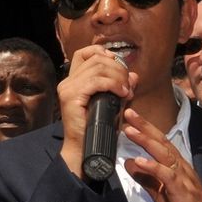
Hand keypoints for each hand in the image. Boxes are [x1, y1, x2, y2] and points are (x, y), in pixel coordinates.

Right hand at [57, 45, 136, 177]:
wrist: (85, 148)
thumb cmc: (97, 128)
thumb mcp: (114, 102)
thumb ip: (122, 88)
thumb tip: (133, 75)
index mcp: (73, 81)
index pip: (85, 53)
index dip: (103, 53)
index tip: (118, 66)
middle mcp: (67, 81)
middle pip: (96, 58)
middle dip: (118, 68)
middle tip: (127, 84)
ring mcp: (67, 88)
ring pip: (98, 67)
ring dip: (118, 77)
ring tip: (126, 91)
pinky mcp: (71, 97)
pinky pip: (97, 81)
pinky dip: (113, 85)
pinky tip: (122, 94)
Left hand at [122, 108, 201, 201]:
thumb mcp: (161, 195)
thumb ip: (147, 179)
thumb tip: (130, 163)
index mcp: (176, 168)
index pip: (159, 143)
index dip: (145, 129)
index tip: (130, 117)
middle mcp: (182, 169)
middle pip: (161, 143)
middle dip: (145, 127)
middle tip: (129, 112)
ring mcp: (184, 179)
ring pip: (164, 155)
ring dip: (146, 141)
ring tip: (130, 130)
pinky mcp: (184, 193)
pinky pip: (168, 176)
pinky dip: (153, 167)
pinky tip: (140, 161)